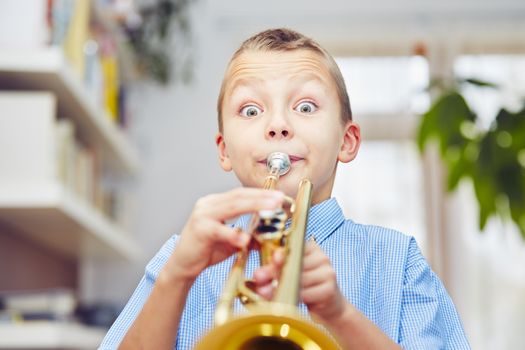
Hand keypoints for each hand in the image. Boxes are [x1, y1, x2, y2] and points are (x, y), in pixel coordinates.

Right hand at [163, 188, 283, 281]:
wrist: (182, 265)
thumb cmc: (205, 250)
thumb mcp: (231, 241)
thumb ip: (247, 235)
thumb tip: (268, 235)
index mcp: (215, 203)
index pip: (241, 194)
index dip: (261, 194)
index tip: (279, 196)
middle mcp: (208, 204)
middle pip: (239, 196)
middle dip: (262, 197)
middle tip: (279, 199)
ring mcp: (202, 215)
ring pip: (232, 207)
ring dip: (254, 206)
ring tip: (271, 208)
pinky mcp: (199, 229)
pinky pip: (219, 229)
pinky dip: (233, 234)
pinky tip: (246, 239)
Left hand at [252, 241, 346, 323]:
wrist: (330, 305)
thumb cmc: (306, 286)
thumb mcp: (291, 273)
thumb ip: (275, 270)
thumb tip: (258, 274)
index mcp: (311, 248)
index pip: (293, 247)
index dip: (278, 255)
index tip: (268, 262)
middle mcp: (322, 257)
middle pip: (294, 263)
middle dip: (275, 273)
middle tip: (260, 282)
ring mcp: (327, 272)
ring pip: (298, 279)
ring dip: (281, 288)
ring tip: (269, 293)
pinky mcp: (330, 289)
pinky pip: (305, 293)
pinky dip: (294, 297)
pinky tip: (289, 300)